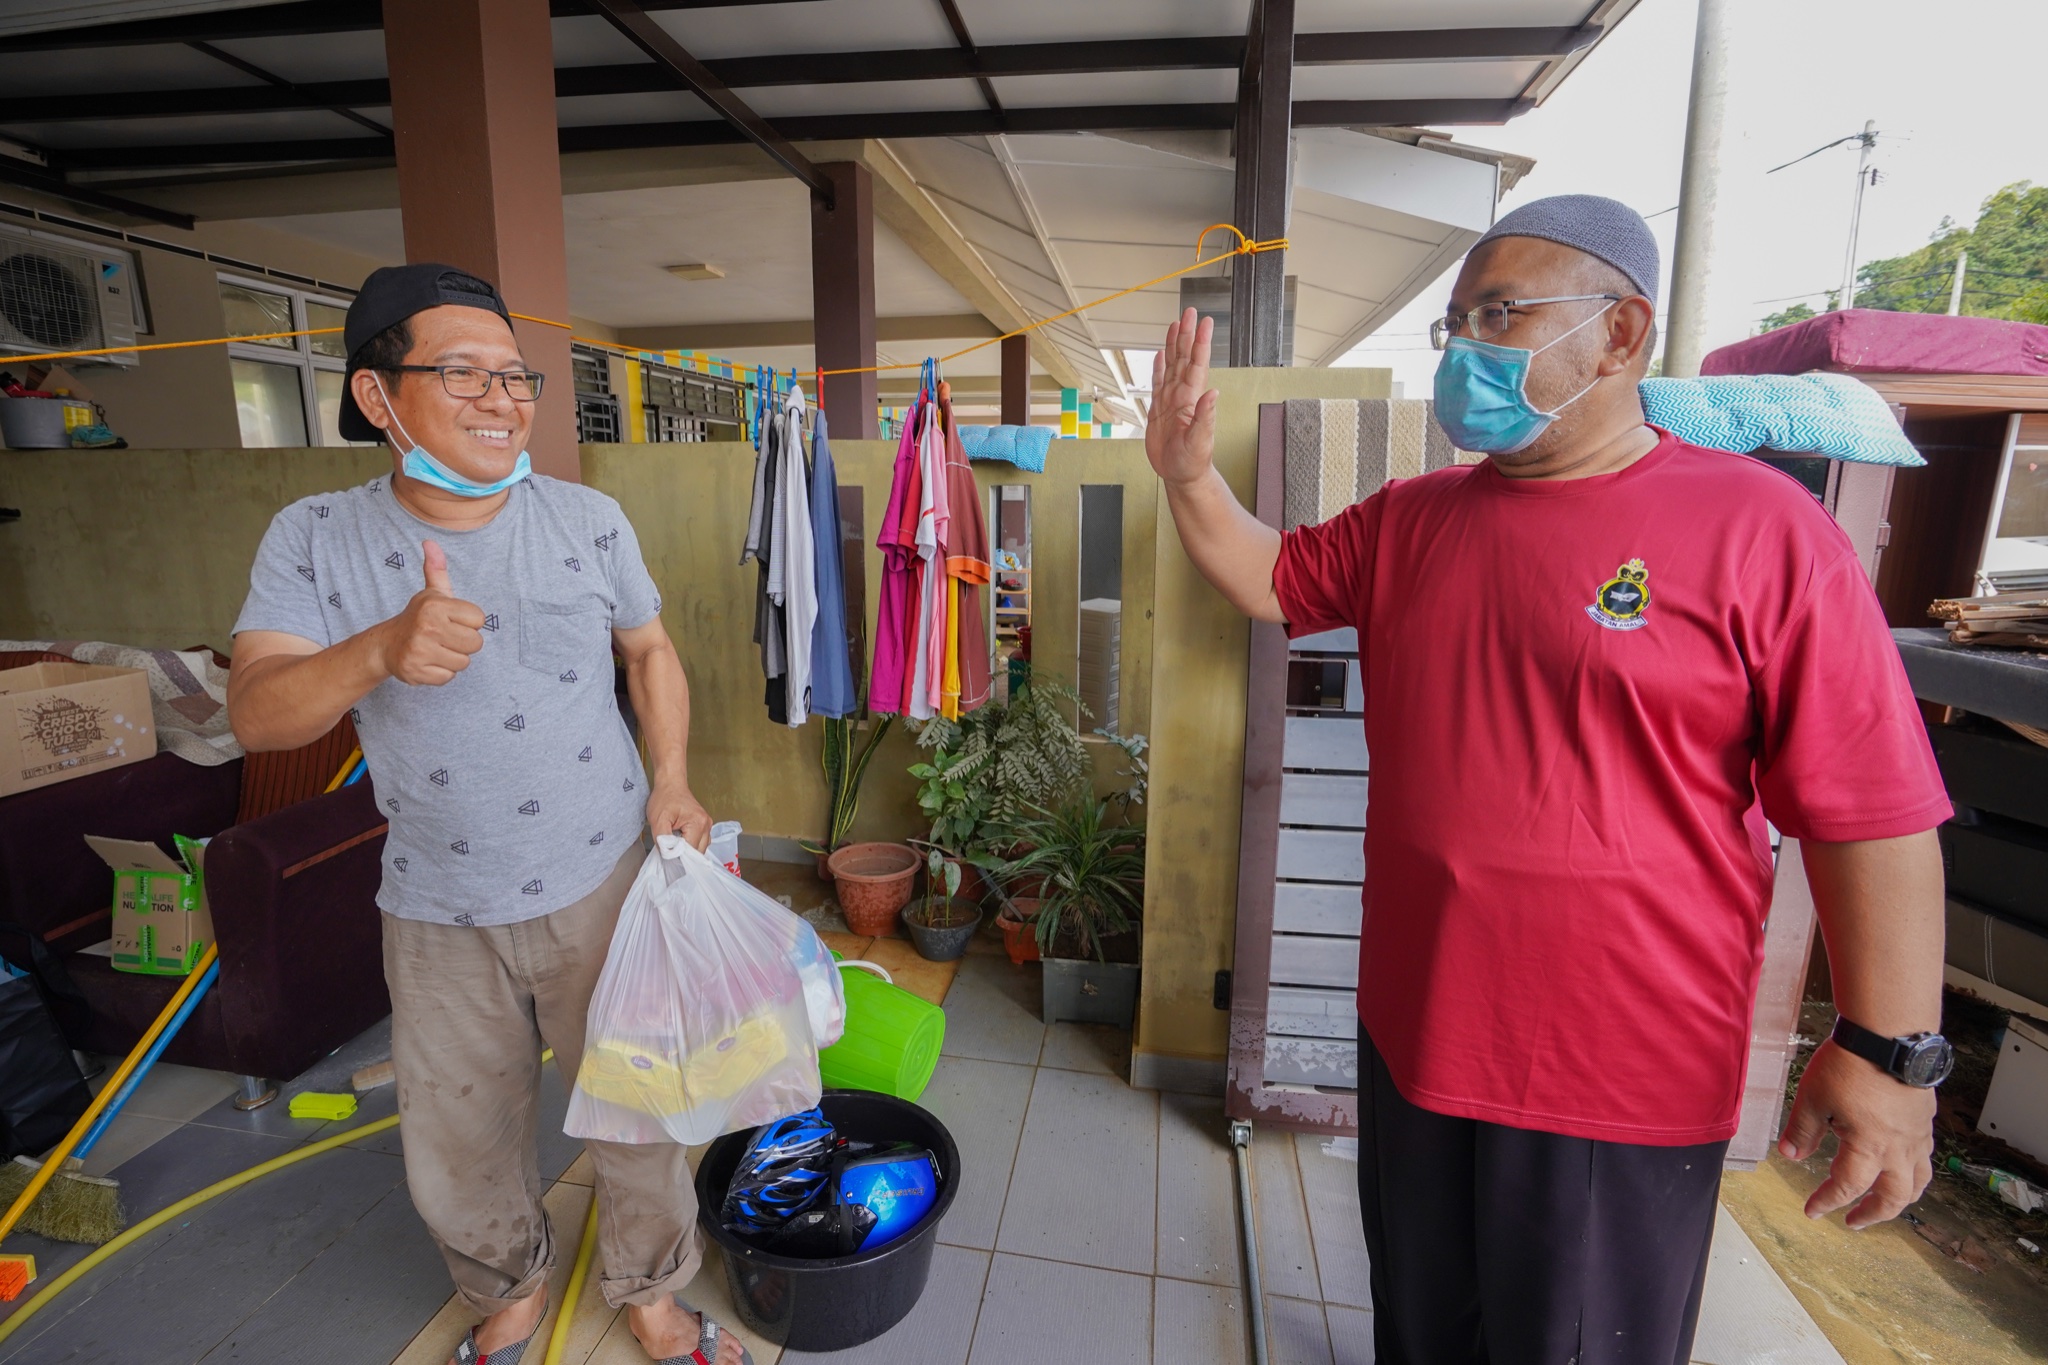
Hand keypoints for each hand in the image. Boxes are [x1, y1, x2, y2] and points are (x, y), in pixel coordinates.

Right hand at [377, 540, 484, 685]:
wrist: (386, 645)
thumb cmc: (418, 618)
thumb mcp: (430, 593)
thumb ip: (437, 569)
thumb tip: (430, 542)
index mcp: (436, 605)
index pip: (479, 619)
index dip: (469, 622)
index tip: (452, 620)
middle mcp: (428, 626)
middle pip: (476, 643)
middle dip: (464, 643)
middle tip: (445, 637)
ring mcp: (421, 650)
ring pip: (464, 662)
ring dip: (453, 659)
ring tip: (437, 649)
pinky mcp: (417, 671)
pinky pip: (449, 677)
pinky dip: (441, 673)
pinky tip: (429, 662)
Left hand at [647, 781, 711, 851]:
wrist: (670, 784)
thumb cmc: (664, 797)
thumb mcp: (658, 819)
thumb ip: (662, 840)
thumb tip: (668, 855)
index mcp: (698, 823)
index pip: (691, 852)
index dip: (678, 857)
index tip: (666, 855)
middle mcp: (706, 825)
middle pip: (697, 853)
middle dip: (682, 854)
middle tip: (668, 848)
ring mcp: (707, 825)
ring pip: (699, 849)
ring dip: (686, 850)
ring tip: (674, 841)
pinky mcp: (703, 826)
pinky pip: (699, 842)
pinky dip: (689, 845)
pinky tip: (679, 839)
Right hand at [1145, 306, 1219, 487]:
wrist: (1181, 475)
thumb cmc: (1192, 463)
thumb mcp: (1200, 442)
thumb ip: (1205, 418)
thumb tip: (1213, 393)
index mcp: (1191, 400)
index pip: (1196, 365)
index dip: (1199, 343)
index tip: (1204, 322)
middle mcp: (1182, 396)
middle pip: (1184, 358)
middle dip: (1187, 334)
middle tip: (1190, 312)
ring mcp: (1171, 401)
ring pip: (1172, 366)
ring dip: (1174, 344)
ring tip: (1176, 324)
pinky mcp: (1159, 410)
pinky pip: (1158, 383)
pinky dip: (1159, 367)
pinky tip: (1161, 355)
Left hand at [1778, 1039, 1935, 1228]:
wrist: (1889, 1036)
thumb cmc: (1850, 1064)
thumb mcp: (1813, 1098)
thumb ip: (1802, 1131)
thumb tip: (1790, 1154)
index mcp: (1868, 1147)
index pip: (1846, 1187)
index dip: (1827, 1202)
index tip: (1813, 1211)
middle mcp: (1898, 1149)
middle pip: (1891, 1197)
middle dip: (1871, 1215)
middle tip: (1853, 1222)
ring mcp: (1916, 1136)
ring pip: (1916, 1183)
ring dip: (1898, 1200)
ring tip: (1882, 1205)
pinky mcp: (1924, 1121)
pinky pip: (1925, 1159)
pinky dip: (1913, 1174)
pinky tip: (1899, 1167)